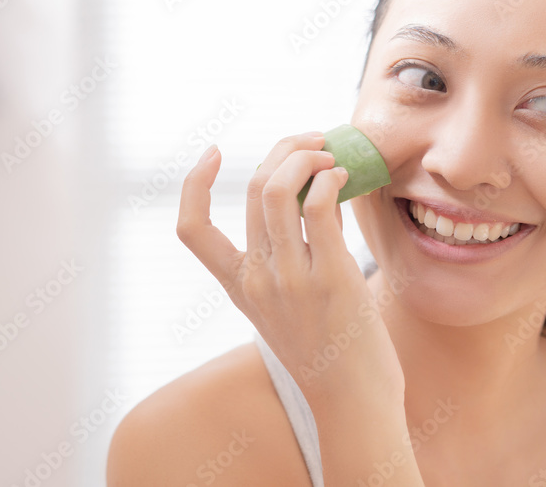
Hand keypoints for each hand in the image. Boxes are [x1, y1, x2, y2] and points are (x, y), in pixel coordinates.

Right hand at [176, 132, 404, 403]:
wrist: (353, 404)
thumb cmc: (329, 354)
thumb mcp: (288, 306)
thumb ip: (290, 257)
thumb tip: (315, 197)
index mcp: (239, 286)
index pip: (191, 229)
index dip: (194, 184)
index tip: (212, 152)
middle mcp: (256, 278)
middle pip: (254, 188)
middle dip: (283, 149)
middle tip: (312, 141)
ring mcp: (290, 278)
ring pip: (280, 188)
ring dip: (307, 155)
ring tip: (331, 154)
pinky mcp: (330, 277)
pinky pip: (320, 206)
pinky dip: (330, 178)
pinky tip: (344, 178)